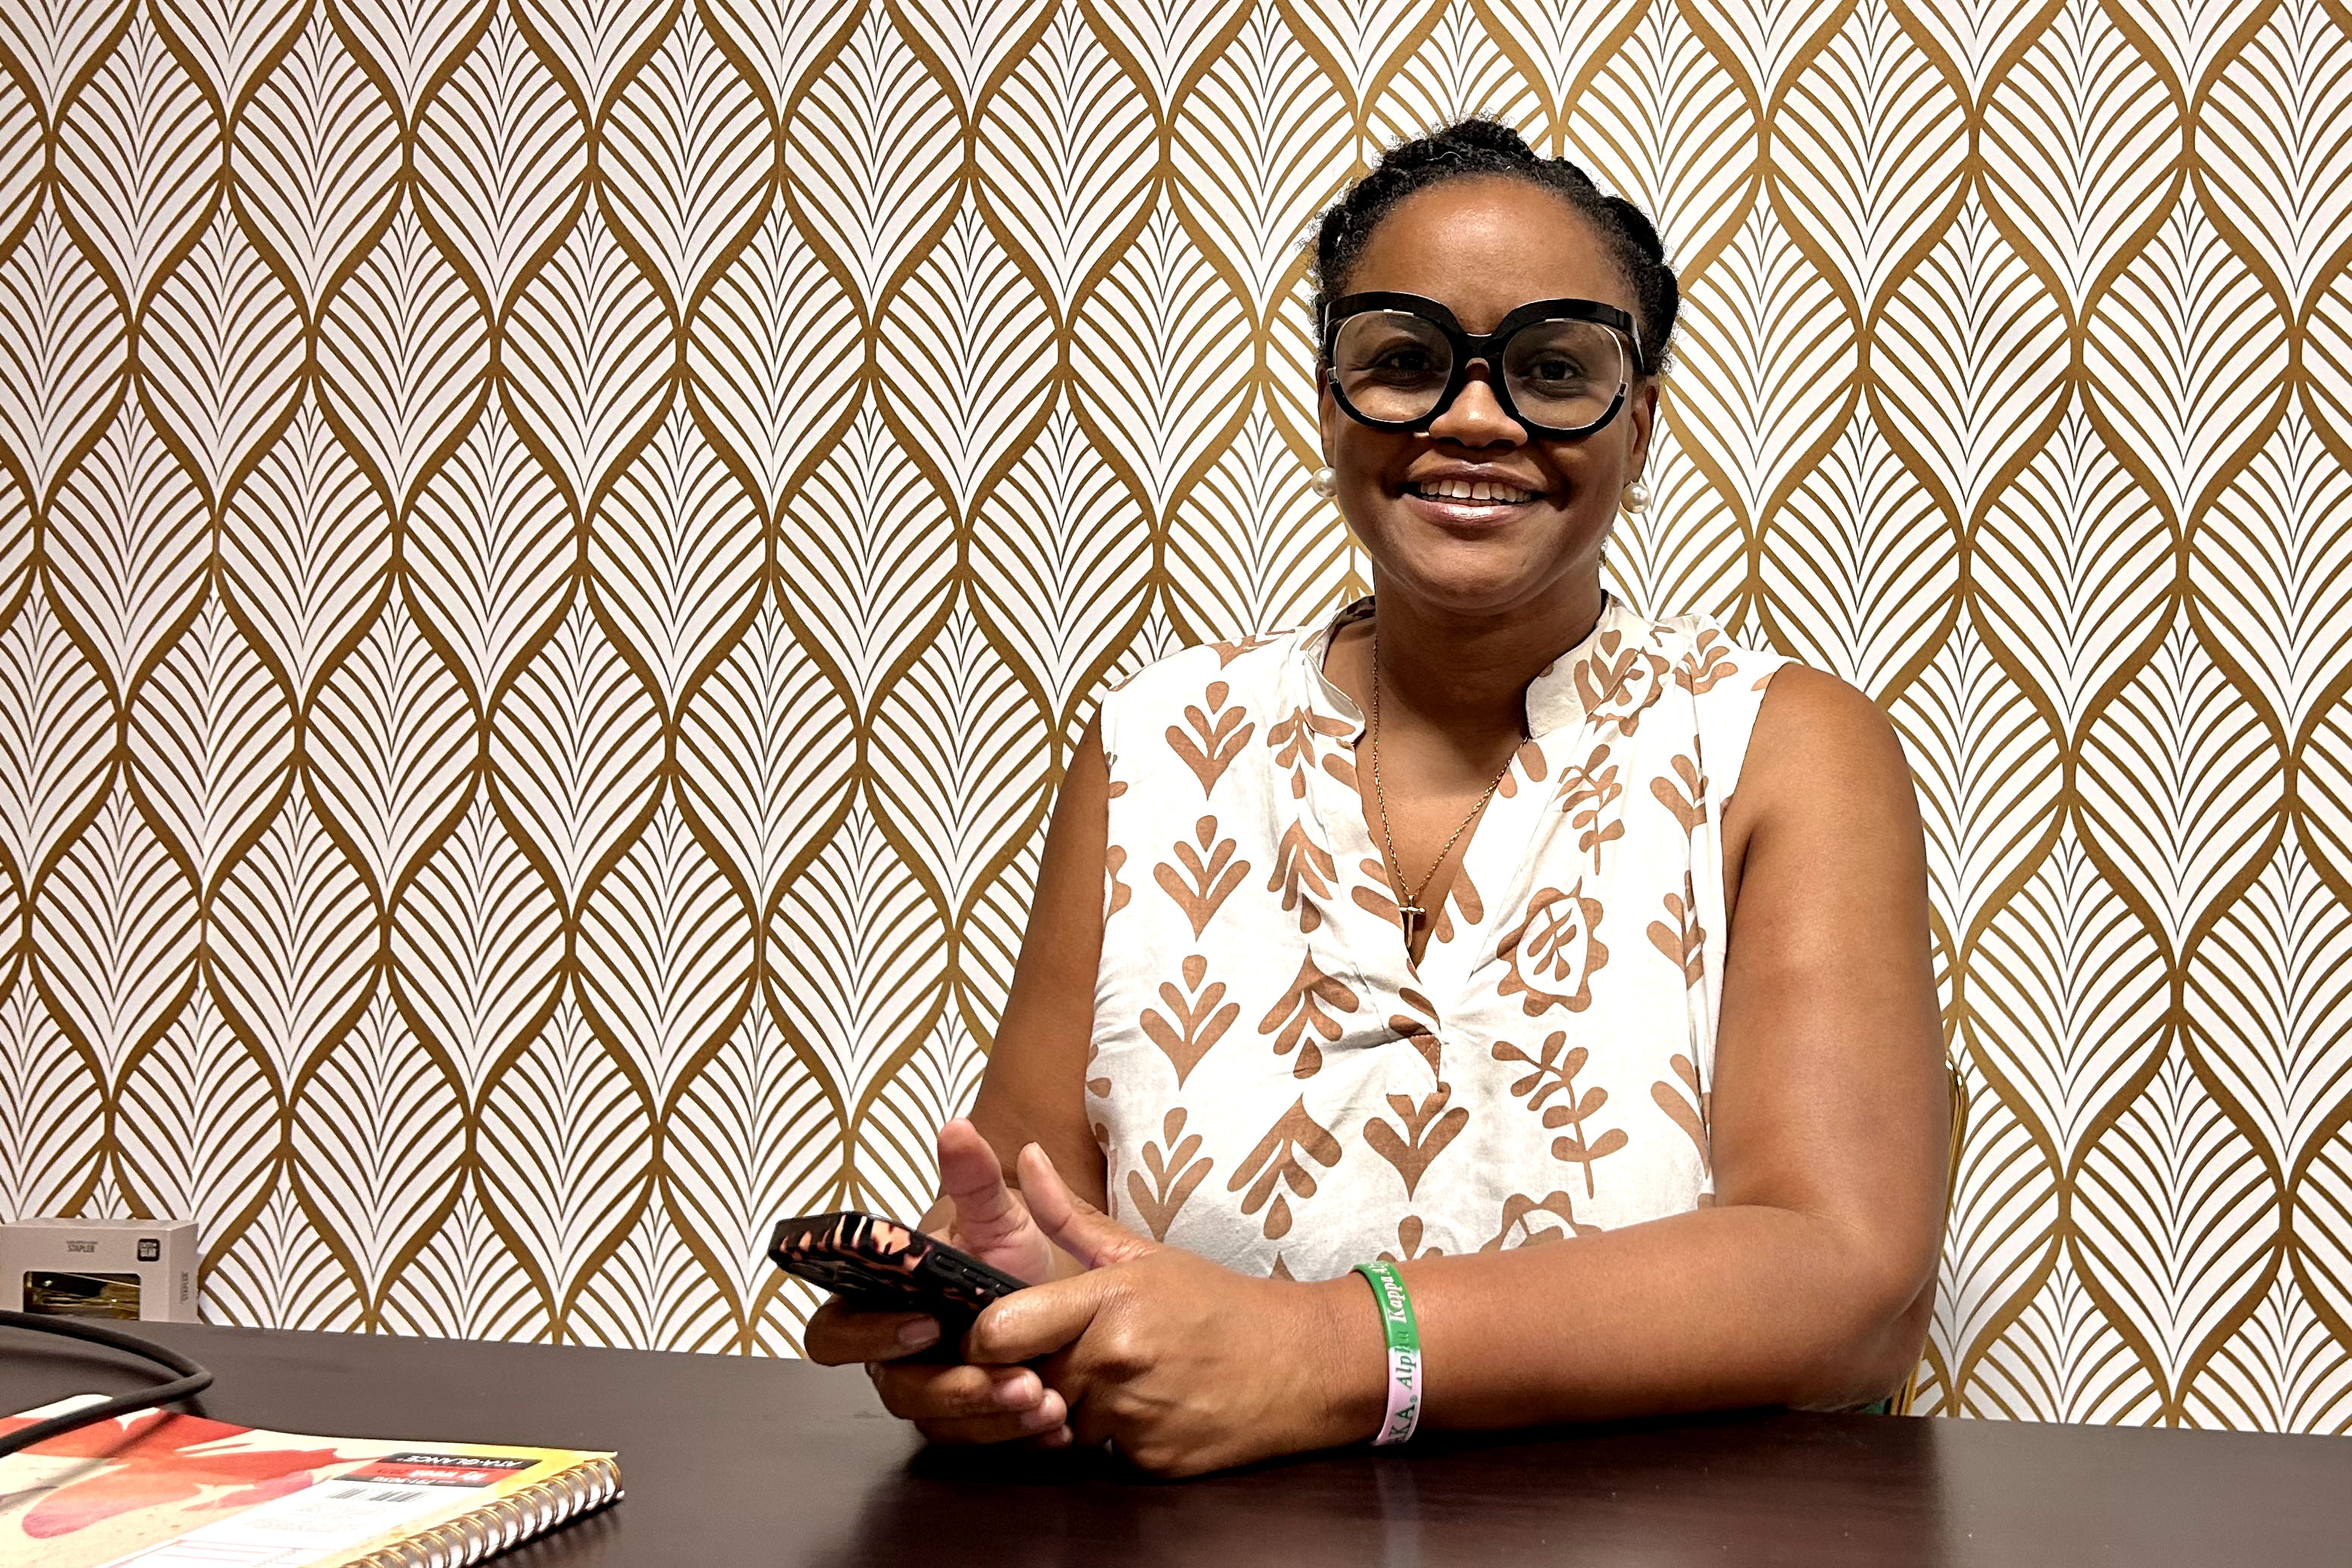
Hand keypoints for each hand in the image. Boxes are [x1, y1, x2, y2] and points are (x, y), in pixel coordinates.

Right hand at [803, 1120, 1075, 1446]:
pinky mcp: (968, 1426)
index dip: (869, 1335)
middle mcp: (892, 1358)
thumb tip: (957, 1127)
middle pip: (895, 1391)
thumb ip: (973, 1179)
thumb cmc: (1002, 1256)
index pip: (834, 1334)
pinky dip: (1018, 1436)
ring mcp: (929, 1395)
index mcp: (875, 1305)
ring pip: (941, 1423)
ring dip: (993, 1416)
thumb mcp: (997, 1215)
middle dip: (951, 1390)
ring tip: (1047, 1402)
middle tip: (1009, 1379)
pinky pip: (980, 1442)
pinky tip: (1057, 1427)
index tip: (924, 1323)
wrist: (1049, 1295)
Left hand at [967, 1144, 1385, 1477]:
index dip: (988, 1340)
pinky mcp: (1150, 1461)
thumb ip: (1070, 1217)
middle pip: (1027, 1380)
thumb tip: (1027, 1158)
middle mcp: (1114, 1359)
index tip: (1003, 1336)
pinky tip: (1153, 1410)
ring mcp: (1132, 1415)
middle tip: (1081, 1354)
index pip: (999, 1332)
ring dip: (1080, 1408)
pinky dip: (1118, 1437)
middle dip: (1042, 1372)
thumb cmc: (1218, 1304)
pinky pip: (1102, 1453)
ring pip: (1062, 1422)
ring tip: (1127, 1379)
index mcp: (1107, 1299)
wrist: (1301, 1363)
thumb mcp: (1145, 1255)